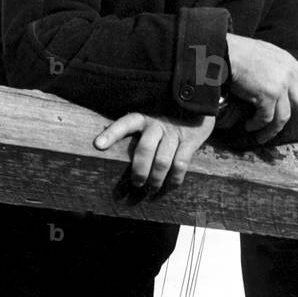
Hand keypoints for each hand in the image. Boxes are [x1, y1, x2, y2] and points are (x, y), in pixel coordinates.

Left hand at [93, 113, 214, 189]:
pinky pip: (181, 164)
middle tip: (136, 184)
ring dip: (156, 179)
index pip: (125, 123)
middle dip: (139, 171)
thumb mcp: (152, 117)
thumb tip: (111, 150)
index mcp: (144, 118)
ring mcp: (174, 132)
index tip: (98, 145)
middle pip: (145, 149)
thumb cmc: (168, 117)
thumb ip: (138, 131)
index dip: (111, 134)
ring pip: (162, 161)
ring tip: (152, 189)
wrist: (199, 107)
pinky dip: (175, 178)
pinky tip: (171, 185)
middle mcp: (157, 124)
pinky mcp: (191, 140)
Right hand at [226, 33, 297, 143]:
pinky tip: (250, 126)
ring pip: (283, 117)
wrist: (227, 51)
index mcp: (290, 64)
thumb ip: (278, 70)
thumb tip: (280, 89)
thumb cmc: (240, 52)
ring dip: (273, 131)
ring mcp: (280, 86)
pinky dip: (257, 125)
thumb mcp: (268, 56)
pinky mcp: (268, 95)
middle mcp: (289, 75)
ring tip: (262, 138)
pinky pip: (265, 118)